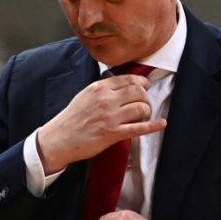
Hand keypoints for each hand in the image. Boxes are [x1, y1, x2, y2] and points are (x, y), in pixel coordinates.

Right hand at [36, 75, 165, 173]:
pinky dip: (153, 126)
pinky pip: (138, 128)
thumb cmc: (71, 119)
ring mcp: (110, 117)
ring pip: (140, 108)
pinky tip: (161, 124)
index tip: (146, 86)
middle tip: (144, 103)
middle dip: (145, 97)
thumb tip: (119, 84)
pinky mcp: (113, 133)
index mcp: (99, 88)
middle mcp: (106, 100)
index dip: (141, 82)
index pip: (128, 79)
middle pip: (138, 92)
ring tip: (142, 116)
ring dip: (146, 112)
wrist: (59, 139)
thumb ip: (102, 89)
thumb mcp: (84, 95)